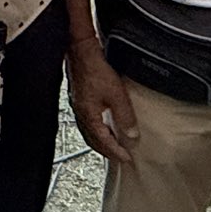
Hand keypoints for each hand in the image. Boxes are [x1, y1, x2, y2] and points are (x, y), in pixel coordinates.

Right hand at [66, 36, 139, 163]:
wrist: (80, 53)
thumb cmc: (94, 70)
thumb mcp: (117, 95)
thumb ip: (125, 116)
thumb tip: (131, 135)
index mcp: (89, 117)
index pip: (103, 142)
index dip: (116, 152)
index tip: (126, 159)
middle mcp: (81, 114)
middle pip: (93, 140)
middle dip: (106, 150)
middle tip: (118, 156)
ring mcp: (78, 107)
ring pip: (89, 132)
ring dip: (101, 140)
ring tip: (112, 143)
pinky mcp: (79, 98)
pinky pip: (87, 121)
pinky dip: (96, 129)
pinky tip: (103, 123)